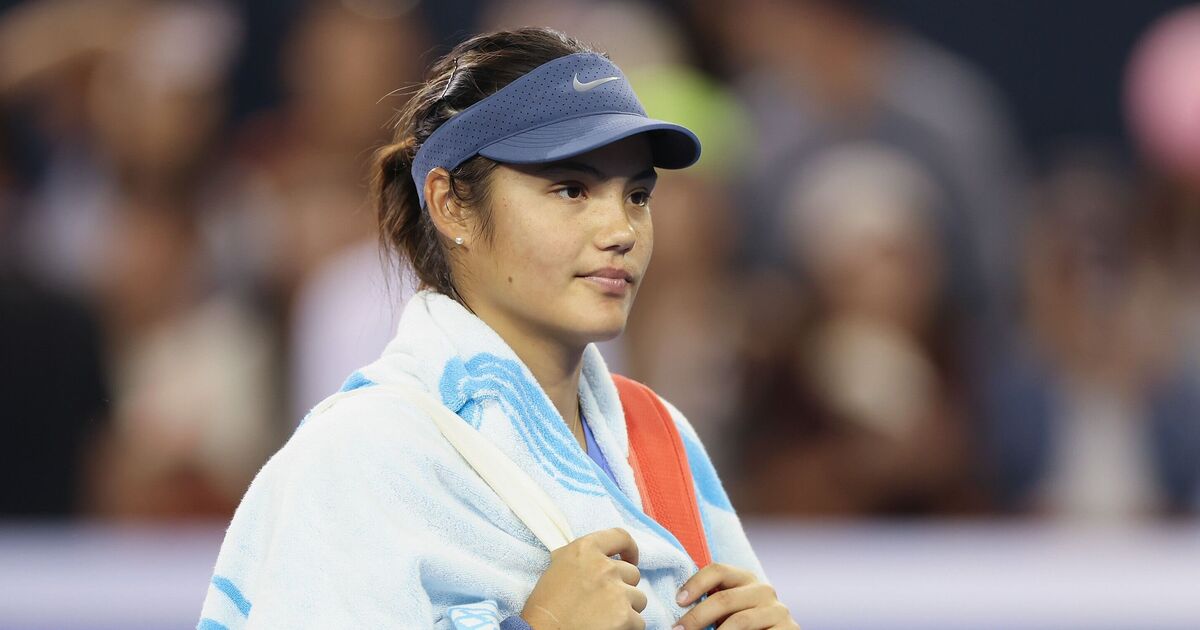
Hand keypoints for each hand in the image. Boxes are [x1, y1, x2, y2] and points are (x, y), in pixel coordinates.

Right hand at [521, 528, 647, 629]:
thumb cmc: (544, 607)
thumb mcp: (557, 568)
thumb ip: (581, 559)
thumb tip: (596, 558)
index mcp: (585, 550)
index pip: (620, 536)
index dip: (630, 549)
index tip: (631, 559)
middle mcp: (604, 566)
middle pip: (632, 574)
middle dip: (623, 587)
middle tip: (605, 602)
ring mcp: (617, 591)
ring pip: (639, 599)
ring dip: (627, 608)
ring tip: (605, 618)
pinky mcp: (625, 616)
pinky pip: (638, 621)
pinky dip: (627, 627)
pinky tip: (608, 629)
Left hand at [673, 563, 798, 629]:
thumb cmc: (742, 625)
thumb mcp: (728, 610)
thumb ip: (712, 602)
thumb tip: (679, 603)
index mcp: (746, 578)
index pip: (718, 570)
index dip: (695, 583)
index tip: (678, 601)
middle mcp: (764, 590)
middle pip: (724, 599)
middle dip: (696, 617)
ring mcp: (778, 611)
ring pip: (739, 621)